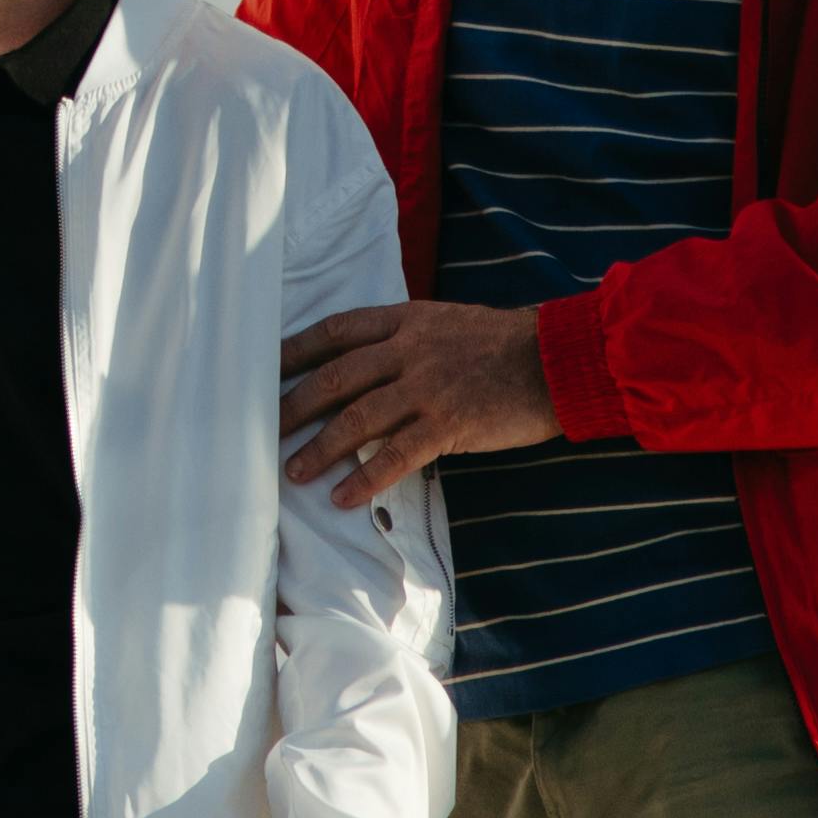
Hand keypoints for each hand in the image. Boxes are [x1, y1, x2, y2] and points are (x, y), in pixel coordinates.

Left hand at [281, 299, 557, 507]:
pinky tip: (342, 497)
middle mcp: (409, 350)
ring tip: (293, 472)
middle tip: (260, 429)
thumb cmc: (503, 344)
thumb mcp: (446, 322)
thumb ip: (404, 337)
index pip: (334, 332)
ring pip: (357, 419)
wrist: (557, 360)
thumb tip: (361, 362)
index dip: (295, 351)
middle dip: (293, 406)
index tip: (263, 369)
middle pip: (334, 378)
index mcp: (406, 320)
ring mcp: (428, 387)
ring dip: (320, 449)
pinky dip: (364, 478)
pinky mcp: (449, 424)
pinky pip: (396, 456)